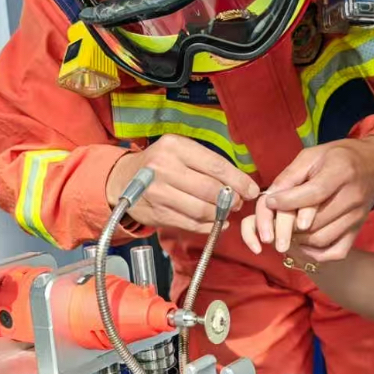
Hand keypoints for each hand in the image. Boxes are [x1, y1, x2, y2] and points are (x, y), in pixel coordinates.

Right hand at [106, 135, 258, 233]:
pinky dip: (208, 226)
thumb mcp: (179, 150)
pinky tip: (214, 222)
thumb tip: (240, 183)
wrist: (122, 179)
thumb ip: (206, 163)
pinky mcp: (156, 214)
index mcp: (175, 147)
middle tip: (238, 203)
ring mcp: (158, 193)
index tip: (252, 190)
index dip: (239, 181)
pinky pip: (190, 224)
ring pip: (202, 210)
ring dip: (220, 214)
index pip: (216, 166)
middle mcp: (164, 168)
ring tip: (226, 212)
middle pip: (210, 190)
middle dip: (231, 200)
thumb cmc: (159, 163)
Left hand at [249, 137, 373, 261]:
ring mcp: (357, 217)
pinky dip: (314, 253)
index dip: (289, 201)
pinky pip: (336, 253)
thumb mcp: (312, 155)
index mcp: (342, 171)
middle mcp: (353, 197)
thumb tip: (269, 199)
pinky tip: (301, 243)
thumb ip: (290, 175)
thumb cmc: (337, 157)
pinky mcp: (357, 231)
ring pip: (321, 239)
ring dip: (297, 239)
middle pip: (315, 221)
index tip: (270, 202)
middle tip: (271, 221)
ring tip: (284, 230)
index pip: (315, 193)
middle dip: (287, 225)